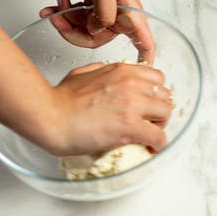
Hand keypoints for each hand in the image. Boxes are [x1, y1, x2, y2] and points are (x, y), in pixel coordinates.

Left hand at [40, 0, 155, 63]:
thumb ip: (104, 12)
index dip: (145, 61)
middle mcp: (118, 14)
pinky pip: (78, 19)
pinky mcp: (92, 7)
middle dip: (76, 32)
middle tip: (62, 20)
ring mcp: (104, 11)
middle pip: (100, 39)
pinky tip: (58, 3)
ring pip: (85, 31)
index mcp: (129, 11)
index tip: (142, 73)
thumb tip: (98, 30)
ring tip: (56, 8)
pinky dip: (64, 13)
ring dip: (66, 20)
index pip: (145, 42)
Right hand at [46, 62, 171, 155]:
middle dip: (159, 109)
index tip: (150, 103)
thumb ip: (99, 69)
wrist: (50, 116)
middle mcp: (132, 84)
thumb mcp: (82, 72)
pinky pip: (159, 136)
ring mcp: (132, 105)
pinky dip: (158, 143)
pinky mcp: (130, 126)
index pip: (157, 78)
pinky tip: (150, 147)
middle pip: (165, 95)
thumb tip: (106, 70)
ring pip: (166, 113)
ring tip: (149, 134)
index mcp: (122, 71)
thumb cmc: (61, 98)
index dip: (156, 93)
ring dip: (160, 125)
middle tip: (150, 120)